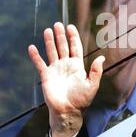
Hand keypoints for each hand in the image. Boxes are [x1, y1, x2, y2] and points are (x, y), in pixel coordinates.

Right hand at [28, 22, 104, 136]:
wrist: (68, 112)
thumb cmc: (82, 100)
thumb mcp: (92, 85)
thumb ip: (96, 71)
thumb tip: (102, 57)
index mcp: (77, 66)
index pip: (75, 47)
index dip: (73, 37)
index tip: (70, 26)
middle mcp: (66, 65)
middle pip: (63, 46)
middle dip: (60, 35)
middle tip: (58, 24)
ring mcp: (56, 70)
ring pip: (52, 52)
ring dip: (49, 41)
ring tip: (47, 30)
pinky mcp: (46, 76)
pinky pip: (40, 64)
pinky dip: (35, 56)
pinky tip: (32, 47)